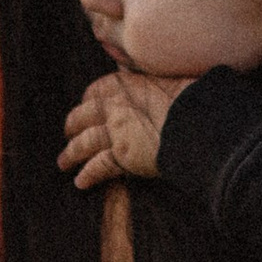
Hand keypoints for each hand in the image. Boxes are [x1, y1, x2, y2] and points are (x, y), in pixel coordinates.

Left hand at [59, 70, 180, 187]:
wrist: (197, 119)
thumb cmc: (192, 98)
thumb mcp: (171, 79)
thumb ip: (155, 83)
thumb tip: (159, 79)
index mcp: (126, 85)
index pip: (96, 91)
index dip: (89, 101)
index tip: (87, 106)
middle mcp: (115, 105)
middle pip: (83, 116)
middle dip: (73, 126)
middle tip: (68, 134)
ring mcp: (116, 130)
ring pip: (83, 143)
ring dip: (71, 154)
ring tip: (63, 163)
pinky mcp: (121, 155)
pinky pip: (98, 166)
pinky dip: (88, 175)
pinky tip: (81, 183)